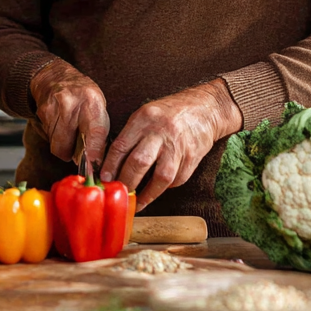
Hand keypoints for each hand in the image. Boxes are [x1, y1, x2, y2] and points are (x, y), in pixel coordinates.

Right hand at [29, 59, 109, 164]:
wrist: (54, 77)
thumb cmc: (82, 94)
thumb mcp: (98, 106)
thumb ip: (99, 132)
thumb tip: (97, 161)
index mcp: (92, 102)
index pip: (94, 134)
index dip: (94, 154)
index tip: (93, 166)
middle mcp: (71, 105)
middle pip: (68, 146)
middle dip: (73, 154)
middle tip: (79, 149)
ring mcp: (53, 109)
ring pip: (56, 145)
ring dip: (64, 146)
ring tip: (70, 132)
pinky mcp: (41, 114)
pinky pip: (48, 138)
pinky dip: (55, 138)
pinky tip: (60, 126)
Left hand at [99, 79, 241, 210]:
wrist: (205, 108)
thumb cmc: (169, 113)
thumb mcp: (146, 115)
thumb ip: (131, 136)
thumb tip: (113, 164)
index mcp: (144, 119)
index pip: (121, 146)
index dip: (110, 166)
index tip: (105, 179)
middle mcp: (160, 132)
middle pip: (139, 162)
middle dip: (126, 182)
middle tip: (118, 193)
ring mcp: (178, 146)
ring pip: (161, 176)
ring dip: (147, 193)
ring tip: (137, 202)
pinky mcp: (192, 158)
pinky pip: (176, 179)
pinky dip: (165, 186)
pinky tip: (157, 188)